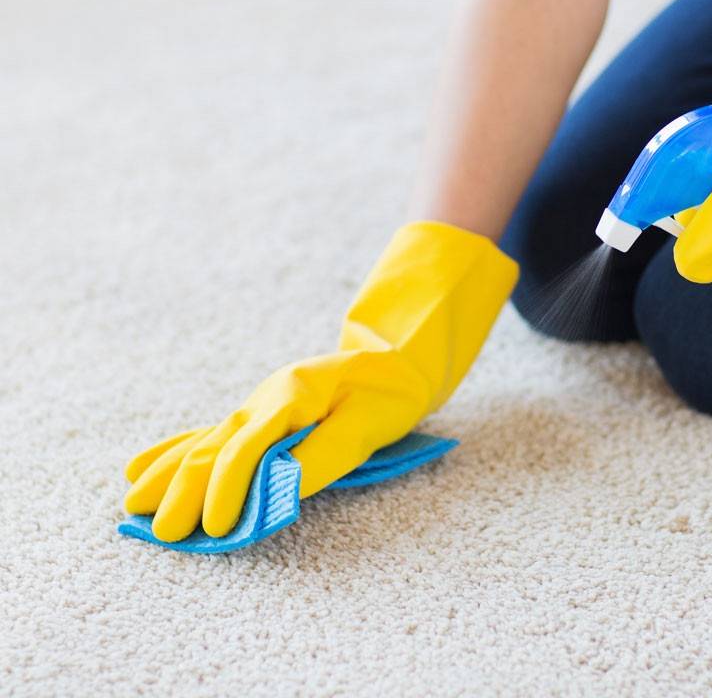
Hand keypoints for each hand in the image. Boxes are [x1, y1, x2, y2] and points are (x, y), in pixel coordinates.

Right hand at [123, 221, 517, 541]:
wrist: (394, 361)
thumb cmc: (386, 394)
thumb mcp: (366, 424)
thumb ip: (323, 455)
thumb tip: (279, 490)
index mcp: (291, 397)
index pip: (248, 447)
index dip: (228, 489)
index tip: (217, 526)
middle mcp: (264, 400)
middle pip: (214, 448)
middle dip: (185, 492)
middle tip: (165, 533)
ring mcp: (257, 406)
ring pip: (203, 443)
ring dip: (169, 475)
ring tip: (133, 506)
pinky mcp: (259, 416)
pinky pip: (208, 436)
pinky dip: (175, 453)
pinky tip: (142, 467)